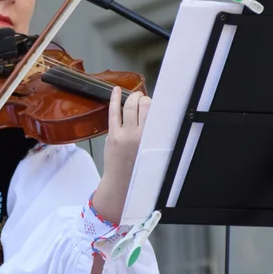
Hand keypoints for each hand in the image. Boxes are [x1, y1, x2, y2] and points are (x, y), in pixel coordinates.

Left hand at [92, 87, 150, 223]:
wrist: (121, 183)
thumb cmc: (140, 170)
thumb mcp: (155, 153)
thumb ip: (157, 136)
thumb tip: (160, 117)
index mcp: (153, 139)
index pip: (156, 112)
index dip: (155, 105)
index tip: (156, 103)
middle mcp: (140, 135)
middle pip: (144, 105)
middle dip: (144, 99)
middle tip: (144, 100)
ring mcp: (124, 134)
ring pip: (129, 106)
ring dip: (132, 97)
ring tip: (134, 96)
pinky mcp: (112, 134)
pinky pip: (114, 112)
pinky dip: (115, 99)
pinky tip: (117, 90)